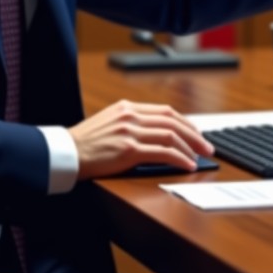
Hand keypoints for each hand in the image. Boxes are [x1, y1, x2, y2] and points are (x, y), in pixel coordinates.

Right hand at [69, 100, 214, 179]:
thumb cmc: (85, 144)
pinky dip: (179, 158)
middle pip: (173, 121)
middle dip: (194, 134)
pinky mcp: (129, 150)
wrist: (65, 153)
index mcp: (127, 107)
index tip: (196, 133)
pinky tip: (187, 165)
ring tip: (201, 157)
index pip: (165, 111)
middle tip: (207, 147)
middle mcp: (131, 116)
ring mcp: (130, 132)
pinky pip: (163, 153)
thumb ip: (131, 123)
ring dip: (190, 147)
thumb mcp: (109, 123)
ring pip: (171, 136)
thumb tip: (157, 134)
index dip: (186, 122)